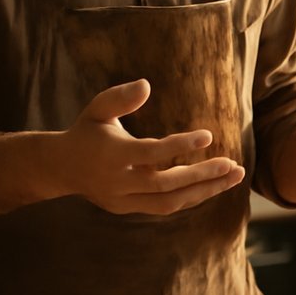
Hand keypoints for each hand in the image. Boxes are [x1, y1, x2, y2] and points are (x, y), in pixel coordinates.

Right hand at [58, 79, 245, 214]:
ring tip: (234, 176)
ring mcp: (124, 201)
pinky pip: (166, 207)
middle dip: (203, 176)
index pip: (152, 153)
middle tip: (233, 165)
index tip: (209, 136)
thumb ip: (120, 97)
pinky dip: (192, 197)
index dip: (180, 145)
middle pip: (167, 185)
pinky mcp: (129, 209)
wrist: (61, 168)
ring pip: (171, 203)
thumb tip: (147, 85)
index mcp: (112, 156)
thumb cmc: (87, 131)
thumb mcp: (97, 109)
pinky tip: (216, 184)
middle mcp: (119, 182)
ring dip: (206, 191)